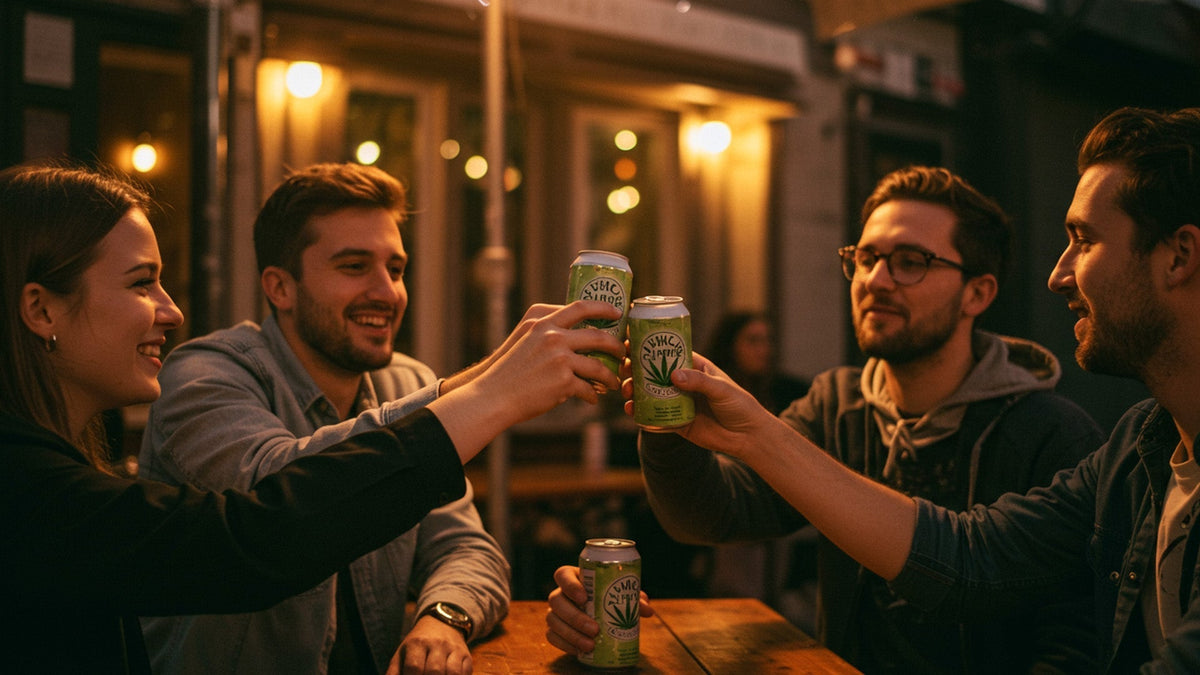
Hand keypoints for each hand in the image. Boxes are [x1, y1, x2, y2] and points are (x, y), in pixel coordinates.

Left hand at [387, 615, 471, 674]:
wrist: (442, 624)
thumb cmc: (417, 645)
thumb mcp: (402, 654)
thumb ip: (394, 673)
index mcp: (417, 643)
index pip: (414, 667)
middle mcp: (437, 644)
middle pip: (435, 671)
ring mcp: (453, 649)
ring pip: (453, 672)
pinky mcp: (466, 655)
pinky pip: (466, 672)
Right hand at [430, 301, 624, 461]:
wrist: (493, 394)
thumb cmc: (508, 368)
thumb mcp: (523, 337)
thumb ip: (545, 329)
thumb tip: (574, 331)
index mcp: (542, 321)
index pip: (580, 307)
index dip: (603, 308)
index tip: (617, 312)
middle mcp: (552, 336)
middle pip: (597, 336)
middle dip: (615, 345)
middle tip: (622, 352)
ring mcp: (559, 358)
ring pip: (598, 366)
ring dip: (609, 377)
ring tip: (613, 384)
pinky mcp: (563, 381)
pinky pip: (587, 388)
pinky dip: (592, 395)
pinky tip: (592, 399)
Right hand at [544, 565, 654, 654]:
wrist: (600, 616)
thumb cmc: (609, 599)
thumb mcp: (621, 595)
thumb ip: (633, 599)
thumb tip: (647, 610)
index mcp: (574, 577)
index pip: (562, 575)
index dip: (570, 585)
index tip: (584, 598)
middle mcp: (560, 593)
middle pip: (556, 600)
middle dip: (574, 617)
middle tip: (595, 629)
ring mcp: (554, 612)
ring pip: (552, 620)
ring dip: (571, 634)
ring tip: (590, 645)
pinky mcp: (553, 629)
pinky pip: (552, 636)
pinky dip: (565, 644)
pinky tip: (580, 651)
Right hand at [623, 352, 776, 459]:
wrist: (747, 437)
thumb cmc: (740, 405)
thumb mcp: (721, 389)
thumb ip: (699, 381)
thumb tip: (673, 375)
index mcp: (695, 367)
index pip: (669, 352)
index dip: (650, 348)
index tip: (631, 345)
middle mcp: (684, 383)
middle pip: (654, 372)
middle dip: (636, 370)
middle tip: (624, 369)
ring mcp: (678, 402)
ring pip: (650, 393)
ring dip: (635, 390)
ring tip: (626, 391)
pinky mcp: (676, 421)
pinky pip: (654, 416)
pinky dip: (640, 413)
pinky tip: (631, 410)